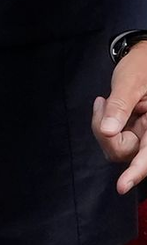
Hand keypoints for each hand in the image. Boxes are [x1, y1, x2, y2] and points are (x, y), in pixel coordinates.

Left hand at [93, 40, 146, 193]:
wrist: (143, 57)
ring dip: (103, 125)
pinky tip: (104, 104)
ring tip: (104, 101)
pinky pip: (112, 137)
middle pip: (126, 152)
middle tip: (102, 103)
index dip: (136, 172)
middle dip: (106, 134)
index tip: (121, 186)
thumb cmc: (141, 66)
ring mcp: (142, 134)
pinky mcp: (132, 131)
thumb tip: (109, 132)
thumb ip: (120, 106)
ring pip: (116, 147)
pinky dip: (103, 123)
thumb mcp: (130, 82)